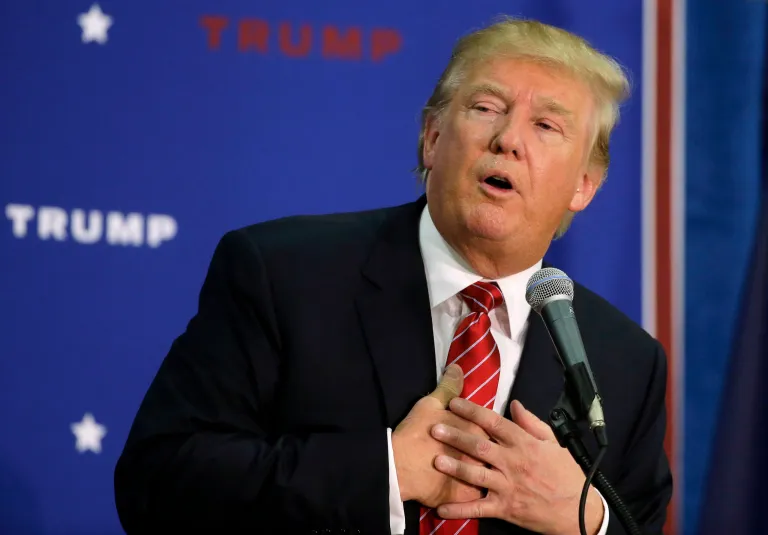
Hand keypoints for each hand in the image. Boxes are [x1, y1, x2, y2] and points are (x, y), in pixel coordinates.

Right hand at [392, 364, 488, 507]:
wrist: (400, 466)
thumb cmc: (416, 432)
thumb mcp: (431, 403)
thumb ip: (448, 387)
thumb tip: (458, 368)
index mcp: (477, 430)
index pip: (494, 428)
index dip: (489, 430)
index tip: (486, 432)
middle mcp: (483, 455)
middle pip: (498, 455)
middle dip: (498, 455)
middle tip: (490, 455)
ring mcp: (477, 478)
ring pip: (493, 479)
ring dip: (492, 477)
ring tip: (487, 476)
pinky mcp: (466, 497)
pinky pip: (478, 500)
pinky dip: (477, 496)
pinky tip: (476, 495)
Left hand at [431, 398, 603, 534]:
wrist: (579, 511)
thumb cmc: (566, 475)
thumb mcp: (553, 443)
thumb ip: (532, 423)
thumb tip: (514, 404)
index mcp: (524, 444)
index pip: (494, 423)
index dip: (472, 411)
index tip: (454, 403)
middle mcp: (513, 463)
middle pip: (480, 446)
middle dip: (456, 436)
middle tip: (435, 428)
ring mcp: (508, 487)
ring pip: (477, 475)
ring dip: (455, 467)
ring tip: (436, 460)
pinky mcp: (506, 509)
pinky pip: (479, 509)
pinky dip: (460, 509)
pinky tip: (442, 508)